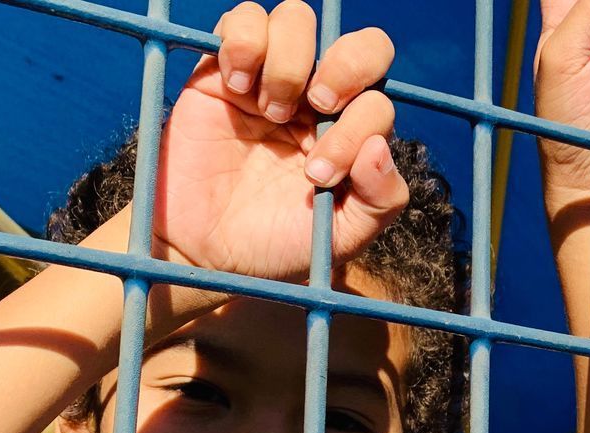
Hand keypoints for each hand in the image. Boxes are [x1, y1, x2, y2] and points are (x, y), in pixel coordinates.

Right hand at [153, 1, 407, 281]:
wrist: (209, 252)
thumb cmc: (280, 245)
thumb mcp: (343, 236)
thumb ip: (379, 199)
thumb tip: (380, 146)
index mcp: (354, 135)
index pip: (377, 100)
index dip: (357, 126)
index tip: (319, 174)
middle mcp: (321, 100)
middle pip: (360, 45)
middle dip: (347, 65)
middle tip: (318, 104)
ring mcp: (274, 79)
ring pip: (299, 19)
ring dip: (290, 60)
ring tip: (267, 109)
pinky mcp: (224, 69)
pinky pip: (243, 18)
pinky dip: (244, 42)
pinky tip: (236, 87)